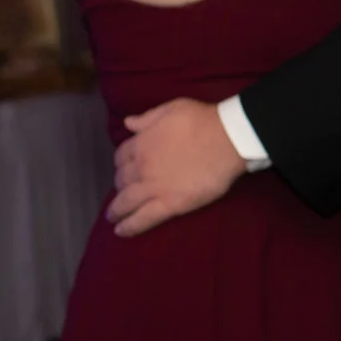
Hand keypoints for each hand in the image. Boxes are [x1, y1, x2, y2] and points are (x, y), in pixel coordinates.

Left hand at [108, 98, 244, 235]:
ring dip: (117, 210)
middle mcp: (141, 167)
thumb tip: (127, 123)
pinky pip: (143, 218)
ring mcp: (153, 187)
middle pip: (122, 180)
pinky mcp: (170, 204)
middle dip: (120, 186)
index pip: (121, 157)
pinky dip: (129, 226)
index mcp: (141, 144)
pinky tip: (121, 231)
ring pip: (126, 202)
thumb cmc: (202, 120)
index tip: (125, 168)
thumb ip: (147, 118)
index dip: (121, 163)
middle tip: (124, 191)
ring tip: (113, 217)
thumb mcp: (171, 108)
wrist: (227, 139)